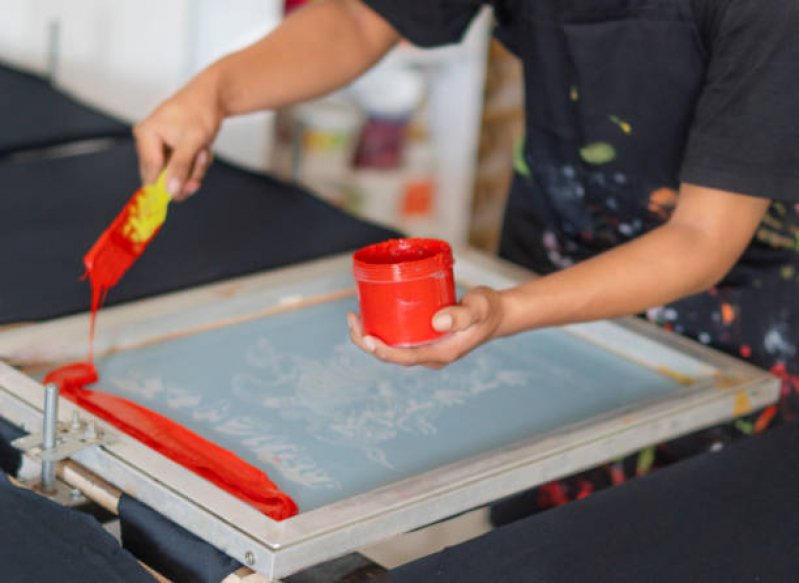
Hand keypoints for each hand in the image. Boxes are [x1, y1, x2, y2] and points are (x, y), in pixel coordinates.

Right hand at [133, 70, 223, 200]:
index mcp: (146, 135)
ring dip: (194, 170)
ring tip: (203, 151)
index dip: (167, 186)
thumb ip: (180, 167)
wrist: (213, 97)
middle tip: (201, 163)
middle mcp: (148, 142)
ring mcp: (159, 147)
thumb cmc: (200, 111)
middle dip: (186, 176)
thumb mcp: (192, 141)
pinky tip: (202, 150)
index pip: (150, 173)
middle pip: (162, 178)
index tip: (186, 190)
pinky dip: (195, 165)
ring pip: (175, 176)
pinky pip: (182, 169)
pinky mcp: (171, 151)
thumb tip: (170, 191)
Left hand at [348, 287, 504, 368]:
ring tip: (354, 316)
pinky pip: (398, 337)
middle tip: (352, 319)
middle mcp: (430, 355)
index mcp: (440, 354)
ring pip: (392, 347)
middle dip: (366, 342)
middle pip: (391, 355)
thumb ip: (463, 314)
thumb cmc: (488, 309)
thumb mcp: (479, 308)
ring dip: (369, 336)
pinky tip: (371, 314)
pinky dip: (382, 329)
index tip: (365, 338)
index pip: (404, 358)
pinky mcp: (424, 337)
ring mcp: (426, 348)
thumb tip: (437, 322)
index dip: (381, 351)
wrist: (497, 313)